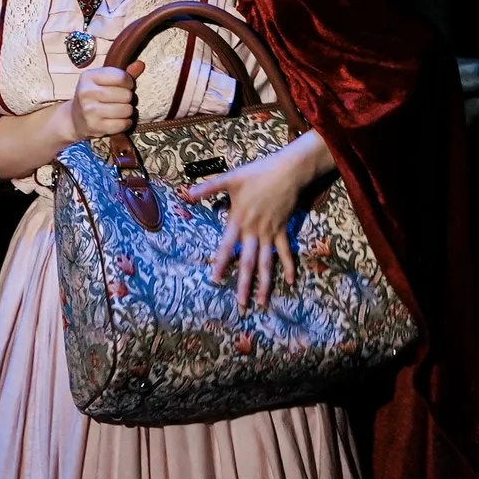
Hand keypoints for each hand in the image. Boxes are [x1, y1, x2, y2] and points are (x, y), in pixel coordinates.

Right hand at [64, 60, 145, 141]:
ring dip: (128, 111)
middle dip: (128, 98)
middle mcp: (86, 92)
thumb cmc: (93, 96)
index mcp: (89, 77)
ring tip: (121, 110)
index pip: (121, 77)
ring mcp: (89, 111)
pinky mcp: (94, 127)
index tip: (125, 86)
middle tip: (122, 100)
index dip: (129, 83)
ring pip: (126, 110)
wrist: (74, 118)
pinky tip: (119, 120)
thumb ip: (122, 74)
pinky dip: (125, 123)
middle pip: (125, 95)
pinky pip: (122, 124)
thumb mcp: (103, 81)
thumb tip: (140, 64)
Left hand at [182, 132, 332, 310]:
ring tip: (262, 304)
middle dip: (244, 285)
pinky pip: (286, 252)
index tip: (215, 280)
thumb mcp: (231, 178)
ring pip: (267, 263)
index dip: (221, 264)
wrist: (288, 172)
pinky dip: (289, 266)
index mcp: (238, 221)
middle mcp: (254, 232)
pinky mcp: (283, 230)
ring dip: (265, 284)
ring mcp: (270, 233)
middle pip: (248, 263)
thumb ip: (208, 188)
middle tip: (241, 306)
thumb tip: (186, 193)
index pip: (227, 247)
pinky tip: (292, 281)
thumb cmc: (257, 174)